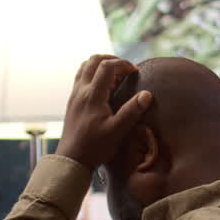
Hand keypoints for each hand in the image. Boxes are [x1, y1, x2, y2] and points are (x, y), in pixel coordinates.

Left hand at [54, 54, 152, 169]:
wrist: (71, 159)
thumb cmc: (95, 147)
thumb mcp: (117, 131)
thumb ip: (132, 111)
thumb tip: (147, 94)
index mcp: (93, 95)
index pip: (107, 66)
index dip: (123, 64)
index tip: (135, 72)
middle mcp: (81, 91)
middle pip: (93, 60)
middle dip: (111, 59)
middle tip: (125, 69)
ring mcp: (74, 95)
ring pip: (84, 67)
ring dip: (100, 65)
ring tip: (115, 75)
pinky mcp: (72, 102)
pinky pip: (80, 77)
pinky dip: (92, 73)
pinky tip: (103, 87)